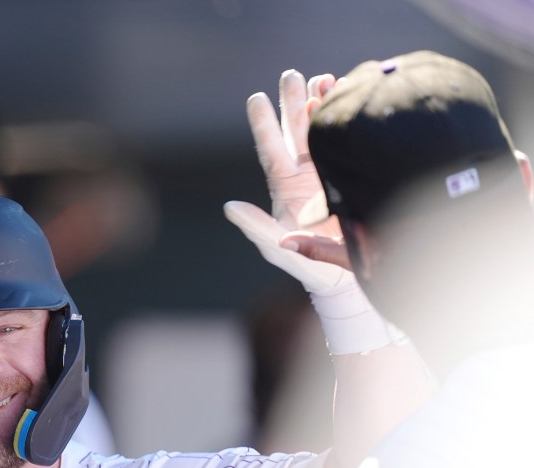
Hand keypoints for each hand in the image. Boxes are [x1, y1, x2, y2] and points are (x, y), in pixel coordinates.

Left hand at [225, 70, 352, 288]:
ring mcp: (331, 172)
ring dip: (323, 106)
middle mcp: (306, 174)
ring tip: (323, 79)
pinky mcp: (354, 175)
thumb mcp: (278, 249)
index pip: (270, 150)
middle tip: (291, 74)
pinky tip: (350, 100)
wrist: (351, 277)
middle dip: (295, 102)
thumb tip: (229, 208)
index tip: (256, 98)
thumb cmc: (309, 267)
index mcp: (285, 187)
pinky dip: (348, 122)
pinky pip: (350, 143)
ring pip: (324, 131)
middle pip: (297, 131)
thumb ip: (256, 229)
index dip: (264, 125)